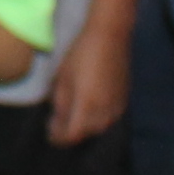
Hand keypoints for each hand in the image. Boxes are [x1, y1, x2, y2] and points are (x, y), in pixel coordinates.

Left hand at [45, 19, 130, 145]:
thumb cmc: (82, 53)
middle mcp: (105, 112)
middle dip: (70, 133)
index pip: (72, 135)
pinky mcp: (124, 100)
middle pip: (86, 134)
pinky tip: (88, 111)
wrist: (111, 36)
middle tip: (56, 125)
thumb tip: (57, 121)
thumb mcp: (63, 78)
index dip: (59, 138)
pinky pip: (109, 119)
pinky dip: (96, 120)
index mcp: (87, 106)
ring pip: (99, 128)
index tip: (49, 134)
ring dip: (84, 128)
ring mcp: (117, 107)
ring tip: (71, 118)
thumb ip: (60, 103)